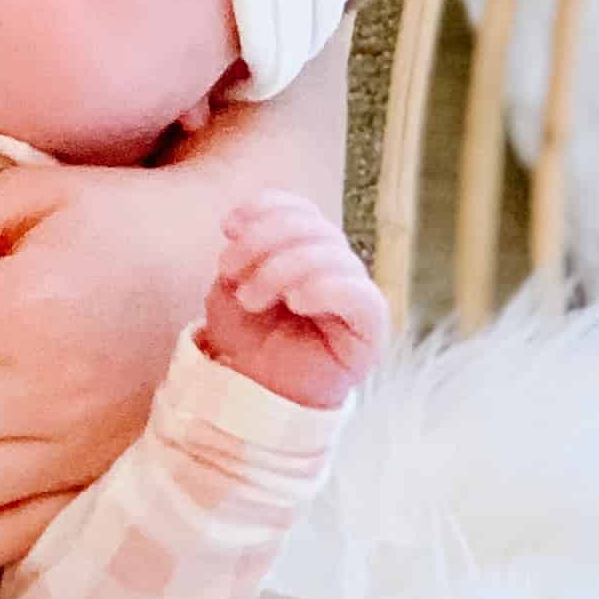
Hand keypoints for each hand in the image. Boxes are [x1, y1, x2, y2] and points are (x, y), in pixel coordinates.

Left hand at [197, 194, 387, 408]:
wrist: (255, 390)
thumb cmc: (247, 338)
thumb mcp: (231, 287)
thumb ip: (243, 253)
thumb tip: (246, 223)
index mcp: (307, 251)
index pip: (301, 210)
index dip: (268, 207)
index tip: (228, 226)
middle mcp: (337, 266)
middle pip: (314, 227)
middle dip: (263, 240)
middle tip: (230, 271)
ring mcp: (356, 294)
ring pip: (332, 255)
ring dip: (281, 269)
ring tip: (251, 299)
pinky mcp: (370, 327)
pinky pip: (360, 295)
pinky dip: (325, 288)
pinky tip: (296, 300)